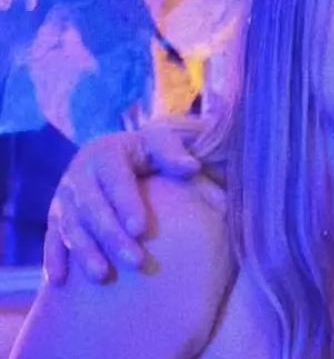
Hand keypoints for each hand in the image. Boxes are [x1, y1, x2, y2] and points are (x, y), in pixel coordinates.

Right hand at [43, 117, 214, 285]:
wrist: (120, 152)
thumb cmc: (147, 150)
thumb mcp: (160, 142)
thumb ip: (173, 153)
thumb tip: (191, 168)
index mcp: (104, 153)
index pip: (115, 180)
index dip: (126, 204)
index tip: (141, 230)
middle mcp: (79, 174)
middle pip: (92, 208)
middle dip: (111, 236)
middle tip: (136, 262)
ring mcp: (64, 196)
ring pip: (70, 226)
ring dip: (85, 252)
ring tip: (102, 277)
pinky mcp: (57, 214)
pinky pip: (52, 237)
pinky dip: (53, 258)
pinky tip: (60, 281)